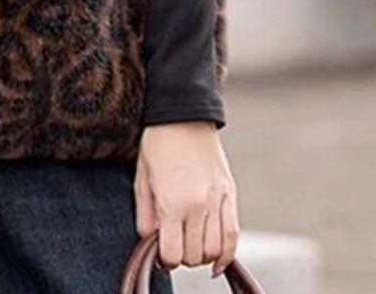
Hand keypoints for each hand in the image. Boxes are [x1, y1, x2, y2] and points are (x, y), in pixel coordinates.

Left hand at [135, 121, 239, 277]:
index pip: (172, 254)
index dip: (164, 258)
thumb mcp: (142, 177)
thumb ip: (145, 214)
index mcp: (173, 203)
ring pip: (215, 251)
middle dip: (181, 256)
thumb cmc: (157, 142)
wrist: (183, 115)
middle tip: (172, 243)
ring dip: (201, 255)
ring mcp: (218, 201)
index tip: (159, 252)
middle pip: (194, 256)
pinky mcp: (230, 195)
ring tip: (189, 243)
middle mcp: (199, 206)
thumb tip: (148, 241)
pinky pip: (233, 236)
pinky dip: (226, 255)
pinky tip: (216, 261)